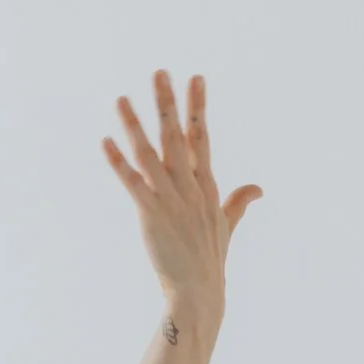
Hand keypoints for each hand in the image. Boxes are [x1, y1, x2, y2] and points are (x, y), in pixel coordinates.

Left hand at [101, 72, 259, 342]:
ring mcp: (171, 200)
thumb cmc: (210, 259)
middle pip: (177, 136)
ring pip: (150, 154)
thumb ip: (238, 202)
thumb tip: (257, 189)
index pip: (201, 137)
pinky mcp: (151, 215)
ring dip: (135, 125)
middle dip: (168, 103)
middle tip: (159, 72)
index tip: (195, 78)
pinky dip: (119, 162)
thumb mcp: (227, 225)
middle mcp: (190, 187)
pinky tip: (107, 141)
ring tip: (121, 99)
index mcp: (206, 185)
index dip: (197, 107)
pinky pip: (132, 183)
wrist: (200, 292)